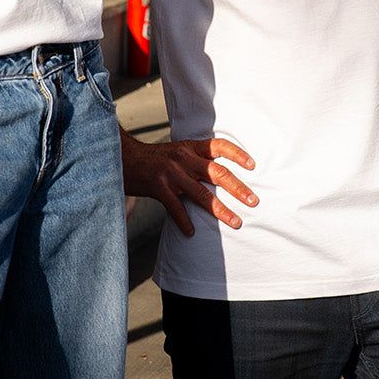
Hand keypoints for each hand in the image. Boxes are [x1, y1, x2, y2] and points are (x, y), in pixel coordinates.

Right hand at [121, 132, 256, 235]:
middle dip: (238, 188)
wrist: (124, 159)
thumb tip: (221, 174)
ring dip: (221, 210)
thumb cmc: (155, 159)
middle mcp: (184, 159)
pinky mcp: (159, 188)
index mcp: (190, 147)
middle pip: (217, 173)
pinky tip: (191, 233)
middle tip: (254, 201)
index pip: (219, 146)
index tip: (253, 165)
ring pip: (202, 194)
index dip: (237, 154)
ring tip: (236, 222)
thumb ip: (196, 159)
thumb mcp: (177, 151)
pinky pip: (176, 208)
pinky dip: (185, 222)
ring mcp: (172, 174)